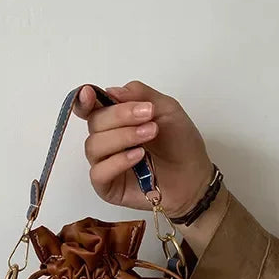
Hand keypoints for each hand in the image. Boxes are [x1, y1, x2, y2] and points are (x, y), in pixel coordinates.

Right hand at [73, 81, 213, 216]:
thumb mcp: (166, 108)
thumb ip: (139, 94)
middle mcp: (106, 140)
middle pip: (94, 122)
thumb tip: (110, 91)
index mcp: (115, 120)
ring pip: (94, 146)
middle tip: (148, 116)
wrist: (194, 176)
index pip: (89, 108)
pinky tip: (138, 156)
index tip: (90, 94)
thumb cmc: (180, 143)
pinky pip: (98, 172)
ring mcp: (105, 164)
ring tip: (150, 134)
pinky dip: (117, 161)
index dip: (84, 100)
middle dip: (120, 116)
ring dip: (122, 137)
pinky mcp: (107, 187)